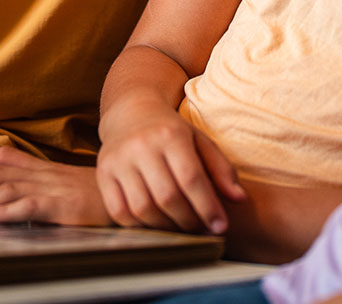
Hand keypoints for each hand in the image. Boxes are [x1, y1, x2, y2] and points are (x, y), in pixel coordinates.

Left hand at [0, 148, 112, 225]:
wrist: (128, 195)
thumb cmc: (97, 194)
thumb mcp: (65, 185)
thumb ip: (40, 187)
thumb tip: (10, 197)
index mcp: (44, 168)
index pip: (4, 157)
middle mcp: (44, 174)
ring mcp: (53, 189)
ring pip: (7, 188)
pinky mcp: (63, 207)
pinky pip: (29, 206)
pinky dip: (5, 212)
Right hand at [96, 101, 245, 233]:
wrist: (130, 112)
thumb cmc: (171, 130)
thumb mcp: (200, 140)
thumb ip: (221, 169)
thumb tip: (239, 199)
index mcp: (170, 134)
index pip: (191, 178)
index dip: (207, 207)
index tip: (220, 226)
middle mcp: (141, 146)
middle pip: (168, 197)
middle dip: (189, 220)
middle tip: (201, 228)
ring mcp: (118, 160)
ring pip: (143, 208)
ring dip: (166, 226)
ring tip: (181, 227)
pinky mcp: (103, 173)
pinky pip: (120, 211)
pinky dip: (139, 225)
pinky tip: (156, 223)